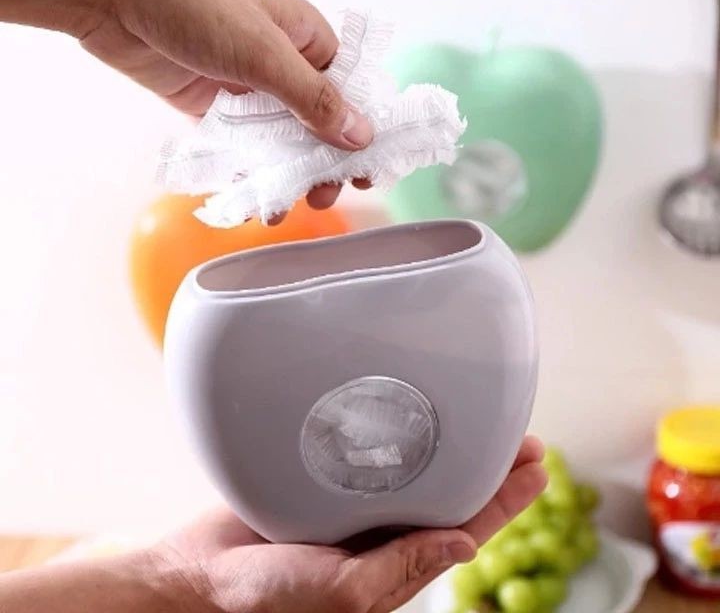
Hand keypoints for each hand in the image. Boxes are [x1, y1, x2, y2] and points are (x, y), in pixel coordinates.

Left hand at [1, 0, 373, 216]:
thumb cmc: (191, 1)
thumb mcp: (263, 52)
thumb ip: (314, 99)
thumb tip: (363, 135)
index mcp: (306, 38)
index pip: (350, 92)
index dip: (363, 133)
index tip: (369, 172)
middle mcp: (282, 64)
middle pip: (317, 124)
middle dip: (324, 163)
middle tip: (324, 196)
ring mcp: (247, 88)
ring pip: (280, 140)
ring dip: (286, 175)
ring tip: (283, 207)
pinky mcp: (213, 108)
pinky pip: (243, 147)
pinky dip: (250, 171)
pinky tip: (254, 196)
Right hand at [153, 437, 546, 612]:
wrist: (202, 575)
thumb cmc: (264, 595)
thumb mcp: (340, 592)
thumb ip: (399, 569)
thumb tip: (463, 547)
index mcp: (393, 566)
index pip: (466, 529)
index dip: (506, 501)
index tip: (537, 468)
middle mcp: (381, 535)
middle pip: (452, 497)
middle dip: (492, 471)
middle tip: (524, 438)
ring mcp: (355, 509)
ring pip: (419, 474)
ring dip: (454, 450)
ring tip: (485, 422)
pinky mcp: (325, 484)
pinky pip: (374, 460)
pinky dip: (402, 440)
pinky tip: (413, 416)